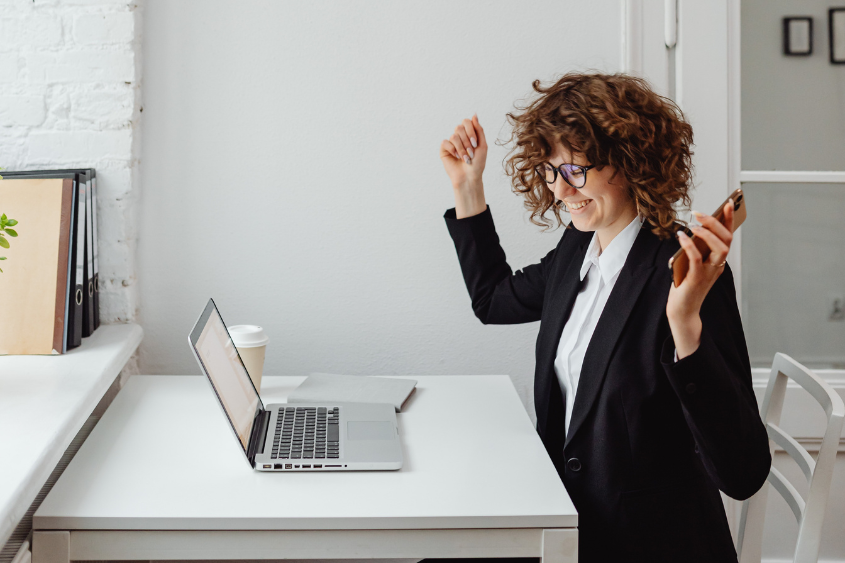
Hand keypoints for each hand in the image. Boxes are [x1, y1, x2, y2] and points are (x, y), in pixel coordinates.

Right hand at [439, 114, 487, 191]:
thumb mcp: (483, 145)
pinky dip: (453, 150)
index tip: (475, 143)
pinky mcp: (444, 149)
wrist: (470, 177)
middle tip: (471, 153)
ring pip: (454, 136)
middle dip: (466, 142)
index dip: (470, 131)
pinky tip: (456, 157)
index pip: (466, 122)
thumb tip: (474, 114)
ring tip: (465, 158)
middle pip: (459, 127)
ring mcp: (451, 142)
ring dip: (461, 149)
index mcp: (469, 133)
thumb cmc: (478, 163)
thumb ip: (479, 129)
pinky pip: (446, 143)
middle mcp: (460, 136)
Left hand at [666, 200, 734, 358]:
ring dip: (707, 234)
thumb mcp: (692, 264)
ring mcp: (709, 273)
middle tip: (700, 213)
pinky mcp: (696, 280)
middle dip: (716, 223)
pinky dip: (690, 246)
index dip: (730, 220)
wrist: (682, 310)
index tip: (729, 203)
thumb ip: (695, 250)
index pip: (727, 237)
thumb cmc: (686, 286)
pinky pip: (696, 259)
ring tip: (693, 224)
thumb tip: (691, 229)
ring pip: (719, 249)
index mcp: (717, 261)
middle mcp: (717, 266)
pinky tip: (681, 236)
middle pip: (726, 240)